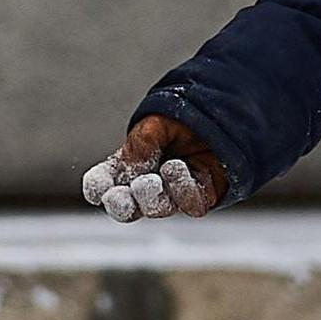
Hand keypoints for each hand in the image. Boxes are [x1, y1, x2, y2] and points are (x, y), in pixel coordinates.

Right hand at [82, 113, 222, 221]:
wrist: (223, 111)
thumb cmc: (183, 116)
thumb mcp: (155, 122)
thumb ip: (141, 145)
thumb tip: (134, 174)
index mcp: (127, 163)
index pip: (102, 185)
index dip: (97, 188)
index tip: (99, 188)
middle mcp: (147, 183)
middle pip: (125, 208)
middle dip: (121, 205)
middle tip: (123, 196)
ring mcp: (174, 193)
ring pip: (157, 209)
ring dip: (154, 195)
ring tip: (161, 171)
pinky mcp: (201, 196)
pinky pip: (190, 205)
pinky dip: (182, 188)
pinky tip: (177, 168)